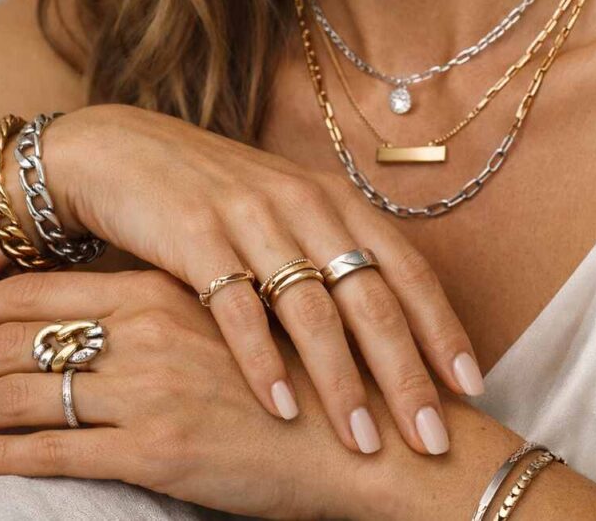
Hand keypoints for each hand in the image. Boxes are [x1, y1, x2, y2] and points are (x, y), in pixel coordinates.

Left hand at [0, 271, 394, 518]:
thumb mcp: (239, 317)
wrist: (370, 438)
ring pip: (23, 391)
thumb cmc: (308, 376)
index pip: (42, 293)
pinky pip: (55, 451)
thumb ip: (178, 304)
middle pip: (16, 338)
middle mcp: (148, 331)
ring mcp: (150, 388)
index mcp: (166, 291)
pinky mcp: (159, 448)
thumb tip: (120, 307)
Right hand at [36, 104, 484, 454]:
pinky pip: (237, 309)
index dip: (442, 329)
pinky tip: (281, 407)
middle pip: (371, 299)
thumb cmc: (217, 197)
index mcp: (336, 202)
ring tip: (363, 442)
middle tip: (433, 439)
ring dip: (341, 382)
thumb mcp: (288, 215)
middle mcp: (304, 205)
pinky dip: (261, 361)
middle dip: (406, 374)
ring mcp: (250, 219)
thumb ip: (334, 259)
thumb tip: (390, 331)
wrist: (124, 153)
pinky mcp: (195, 236)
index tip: (471, 389)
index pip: (408, 271)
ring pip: (311, 310)